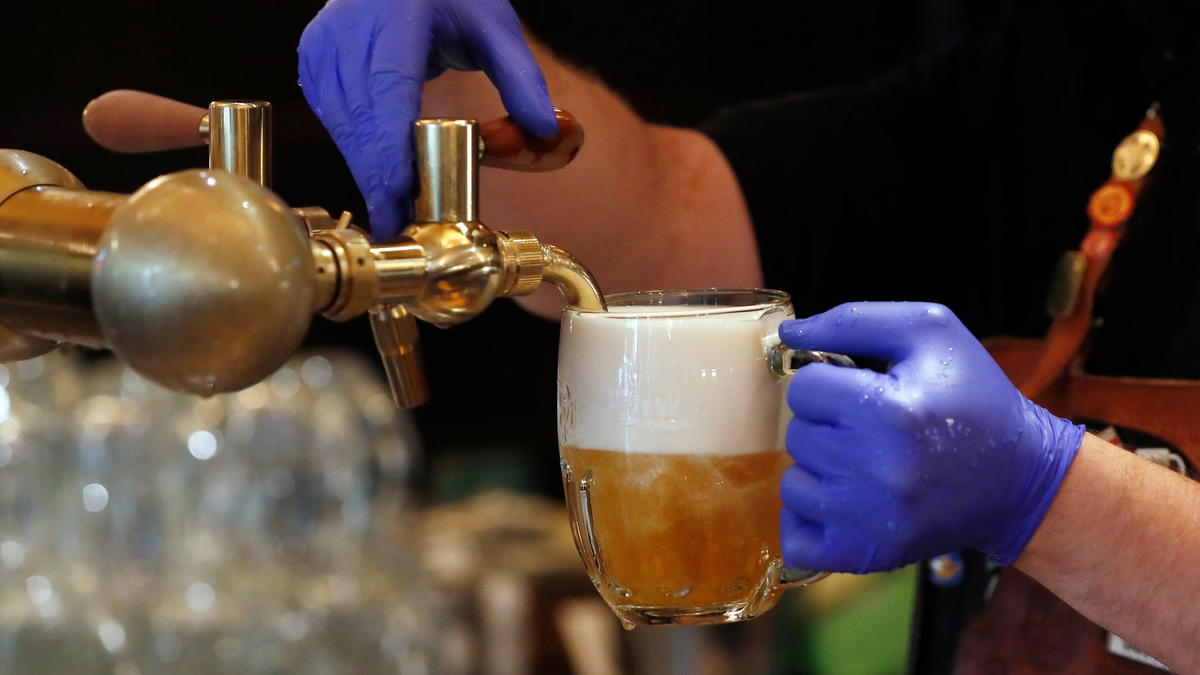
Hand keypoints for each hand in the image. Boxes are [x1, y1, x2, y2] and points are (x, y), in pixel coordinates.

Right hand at [298, 0, 557, 237]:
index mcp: (397, 16)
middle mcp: (351, 27)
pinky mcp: (314, 59)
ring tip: (393, 210)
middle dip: (379, 178)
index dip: (389, 150)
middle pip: (360, 119)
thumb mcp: (493, 26)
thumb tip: (543, 131)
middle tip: (400, 225)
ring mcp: (324, 43)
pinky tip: (378, 174)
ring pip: (341, 124)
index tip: (398, 196)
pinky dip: (355, 149)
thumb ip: (520, 78)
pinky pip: (332, 117)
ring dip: (366, 169)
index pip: (388, 91)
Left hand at [777, 302, 1084, 573]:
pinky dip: (812, 517)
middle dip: (827, 424)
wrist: (1022, 479)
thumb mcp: (930, 332)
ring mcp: (872, 520)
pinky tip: (845, 499)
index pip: (805, 388)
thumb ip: (853, 320)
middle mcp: (879, 469)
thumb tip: (788, 335)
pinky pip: (796, 537)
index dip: (830, 381)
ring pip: (793, 483)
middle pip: (797, 435)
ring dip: (820, 469)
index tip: (862, 389)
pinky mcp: (868, 554)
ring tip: (865, 461)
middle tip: (870, 426)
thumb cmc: (974, 396)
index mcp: (893, 410)